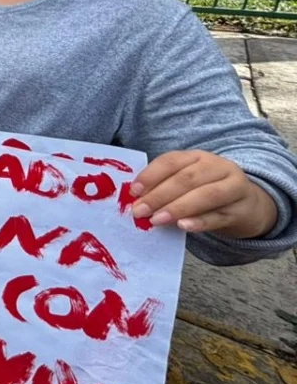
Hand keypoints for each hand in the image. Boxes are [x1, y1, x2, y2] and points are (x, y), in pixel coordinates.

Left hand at [129, 150, 278, 237]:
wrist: (248, 205)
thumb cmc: (206, 191)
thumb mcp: (186, 182)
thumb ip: (164, 186)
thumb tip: (136, 199)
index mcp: (198, 157)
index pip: (172, 161)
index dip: (151, 175)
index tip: (134, 191)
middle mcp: (218, 167)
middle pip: (187, 179)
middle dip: (160, 195)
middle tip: (140, 211)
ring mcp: (234, 187)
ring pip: (206, 196)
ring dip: (178, 208)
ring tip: (156, 220)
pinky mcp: (242, 210)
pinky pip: (219, 216)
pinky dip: (200, 221)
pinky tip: (183, 226)